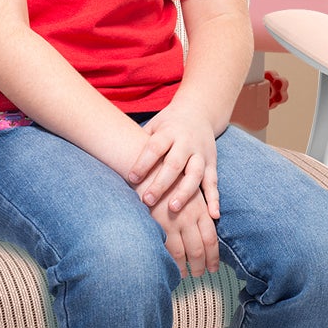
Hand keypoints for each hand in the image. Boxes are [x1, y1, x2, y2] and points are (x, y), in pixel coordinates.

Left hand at [128, 102, 218, 222]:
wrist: (199, 111)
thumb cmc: (168, 124)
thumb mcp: (154, 126)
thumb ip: (140, 143)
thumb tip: (113, 157)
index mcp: (169, 132)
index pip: (155, 147)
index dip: (144, 163)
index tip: (131, 178)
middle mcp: (187, 142)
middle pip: (175, 163)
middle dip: (161, 183)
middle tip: (147, 200)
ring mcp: (201, 153)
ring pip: (195, 174)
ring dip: (185, 192)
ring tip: (173, 208)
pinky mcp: (212, 163)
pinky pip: (213, 182)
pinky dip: (214, 199)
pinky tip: (212, 215)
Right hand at [160, 187, 219, 278]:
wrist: (148, 168)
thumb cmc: (170, 180)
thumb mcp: (191, 192)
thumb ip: (200, 211)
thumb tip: (207, 231)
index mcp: (201, 209)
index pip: (211, 239)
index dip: (213, 257)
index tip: (213, 267)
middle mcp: (189, 217)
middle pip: (199, 249)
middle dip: (200, 266)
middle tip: (200, 274)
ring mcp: (172, 222)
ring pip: (182, 253)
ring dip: (184, 267)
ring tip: (185, 275)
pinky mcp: (156, 224)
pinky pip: (165, 249)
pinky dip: (169, 261)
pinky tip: (169, 267)